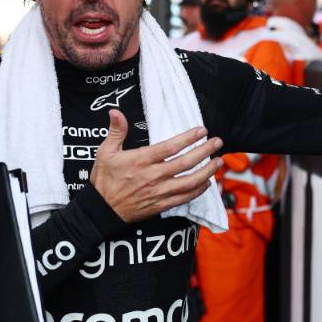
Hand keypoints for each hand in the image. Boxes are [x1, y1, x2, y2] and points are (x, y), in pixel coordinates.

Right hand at [90, 109, 222, 223]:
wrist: (102, 210)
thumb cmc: (104, 180)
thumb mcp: (105, 152)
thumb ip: (116, 131)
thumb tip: (115, 111)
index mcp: (140, 161)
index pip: (170, 147)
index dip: (188, 138)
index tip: (202, 131)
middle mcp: (152, 176)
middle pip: (185, 163)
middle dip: (204, 151)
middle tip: (218, 142)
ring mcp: (158, 192)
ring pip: (189, 182)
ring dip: (207, 171)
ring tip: (219, 162)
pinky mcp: (161, 205)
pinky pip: (184, 198)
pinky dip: (198, 191)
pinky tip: (207, 182)